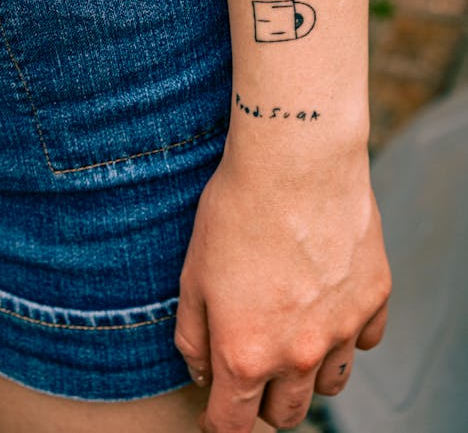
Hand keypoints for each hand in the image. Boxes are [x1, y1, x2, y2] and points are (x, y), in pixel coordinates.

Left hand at [175, 141, 390, 431]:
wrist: (294, 160)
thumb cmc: (235, 209)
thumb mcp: (192, 272)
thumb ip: (192, 334)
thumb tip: (202, 372)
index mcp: (245, 353)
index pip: (232, 424)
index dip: (219, 423)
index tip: (217, 410)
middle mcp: (298, 353)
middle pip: (286, 413)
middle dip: (264, 401)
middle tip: (252, 365)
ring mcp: (342, 328)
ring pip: (329, 383)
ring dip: (307, 372)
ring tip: (291, 332)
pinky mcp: (374, 298)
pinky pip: (363, 341)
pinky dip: (346, 334)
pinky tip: (327, 302)